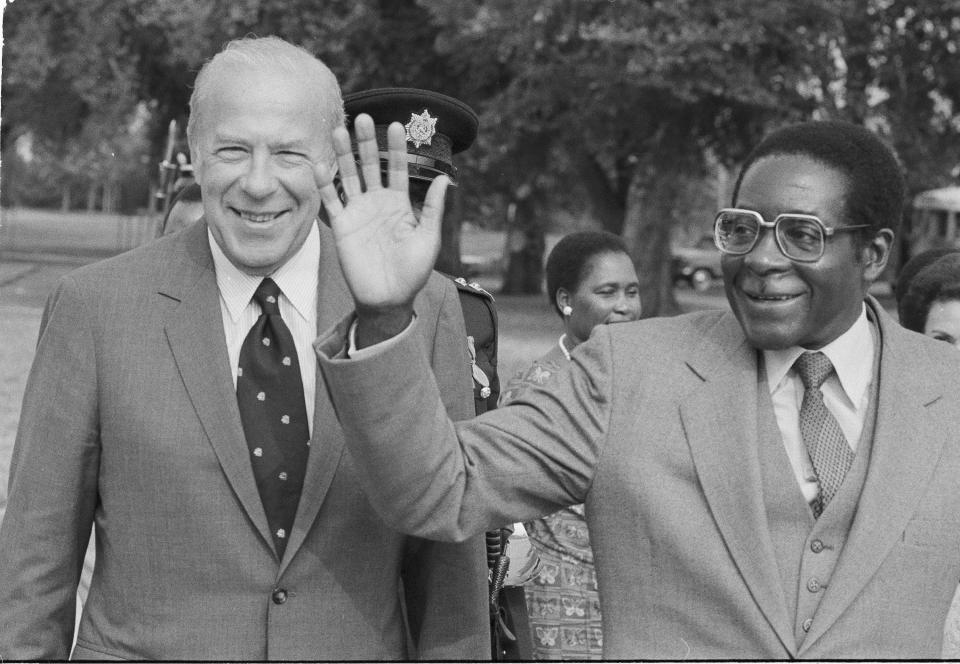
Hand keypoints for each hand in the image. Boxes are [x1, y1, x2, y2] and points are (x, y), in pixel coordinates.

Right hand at [315, 114, 449, 341]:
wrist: (390, 298)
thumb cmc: (413, 271)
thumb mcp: (428, 237)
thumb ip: (432, 207)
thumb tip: (445, 178)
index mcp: (400, 204)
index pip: (397, 168)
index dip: (397, 148)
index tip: (397, 125)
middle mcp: (377, 203)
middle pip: (371, 165)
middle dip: (366, 141)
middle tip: (362, 117)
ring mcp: (358, 213)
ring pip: (349, 176)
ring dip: (343, 154)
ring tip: (338, 129)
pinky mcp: (342, 226)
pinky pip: (332, 201)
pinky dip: (325, 184)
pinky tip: (320, 164)